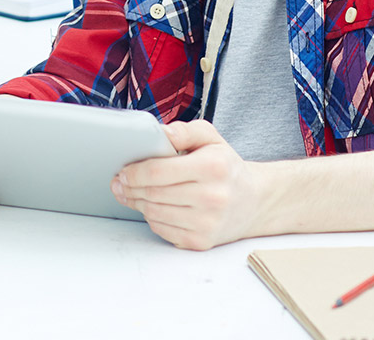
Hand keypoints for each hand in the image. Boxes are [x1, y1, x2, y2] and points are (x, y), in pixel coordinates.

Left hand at [111, 120, 262, 250]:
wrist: (253, 202)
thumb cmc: (226, 167)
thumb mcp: (211, 138)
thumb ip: (184, 131)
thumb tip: (158, 133)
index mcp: (213, 167)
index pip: (159, 172)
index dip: (134, 172)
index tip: (123, 170)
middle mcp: (212, 197)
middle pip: (153, 194)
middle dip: (130, 188)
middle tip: (119, 182)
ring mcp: (207, 223)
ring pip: (154, 214)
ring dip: (137, 203)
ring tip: (131, 193)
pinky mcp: (201, 242)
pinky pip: (163, 230)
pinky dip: (152, 218)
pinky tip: (152, 207)